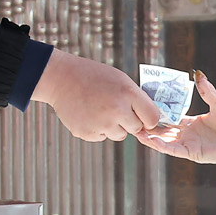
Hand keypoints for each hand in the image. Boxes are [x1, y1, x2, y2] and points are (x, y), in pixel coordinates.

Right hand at [29, 49, 165, 142]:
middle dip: (129, 121)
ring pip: (119, 135)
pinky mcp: (87, 133)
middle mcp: (117, 111)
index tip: (143, 116)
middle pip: (135, 128)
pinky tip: (88, 113)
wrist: (62, 79)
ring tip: (100, 109)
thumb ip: (136, 99)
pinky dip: (97, 129)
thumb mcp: (121, 80)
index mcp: (128, 94)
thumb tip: (152, 121)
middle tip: (115, 107)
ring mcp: (101, 124)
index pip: (152, 118)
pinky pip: (102, 137)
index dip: (148, 118)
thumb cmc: (95, 77)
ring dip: (113, 126)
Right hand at [138, 73, 215, 176]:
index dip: (156, 111)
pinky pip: (173, 150)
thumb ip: (206, 91)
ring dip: (150, 136)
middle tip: (132, 117)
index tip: (143, 103)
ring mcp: (188, 144)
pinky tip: (150, 139)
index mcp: (191, 123)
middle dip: (148, 125)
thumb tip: (197, 73)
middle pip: (162, 129)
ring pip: (164, 141)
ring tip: (135, 129)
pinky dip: (161, 145)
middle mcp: (187, 134)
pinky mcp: (192, 153)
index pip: (169, 116)